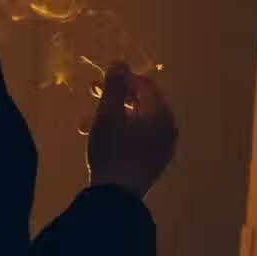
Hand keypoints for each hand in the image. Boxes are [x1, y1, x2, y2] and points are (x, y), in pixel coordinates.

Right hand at [87, 63, 176, 198]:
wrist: (116, 195)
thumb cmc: (112, 148)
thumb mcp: (108, 113)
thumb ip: (114, 86)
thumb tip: (120, 62)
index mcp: (160, 113)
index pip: (145, 84)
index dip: (122, 78)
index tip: (99, 81)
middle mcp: (167, 127)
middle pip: (142, 101)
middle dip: (116, 95)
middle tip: (93, 93)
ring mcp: (163, 146)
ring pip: (137, 119)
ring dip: (114, 113)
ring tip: (88, 119)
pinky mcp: (154, 160)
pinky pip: (139, 135)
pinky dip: (121, 129)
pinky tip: (100, 135)